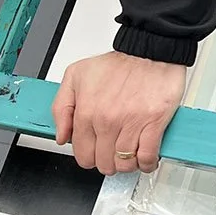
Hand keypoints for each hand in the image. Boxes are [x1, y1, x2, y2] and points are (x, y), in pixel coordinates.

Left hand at [53, 52, 185, 175]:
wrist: (150, 50)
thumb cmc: (118, 62)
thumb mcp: (76, 76)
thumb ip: (62, 107)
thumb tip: (61, 136)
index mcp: (87, 111)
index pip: (82, 153)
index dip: (89, 157)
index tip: (96, 152)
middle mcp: (107, 120)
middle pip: (103, 163)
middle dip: (107, 162)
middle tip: (113, 153)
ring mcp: (130, 123)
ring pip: (124, 163)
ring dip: (127, 164)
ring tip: (129, 155)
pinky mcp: (153, 123)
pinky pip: (147, 157)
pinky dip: (146, 164)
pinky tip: (145, 159)